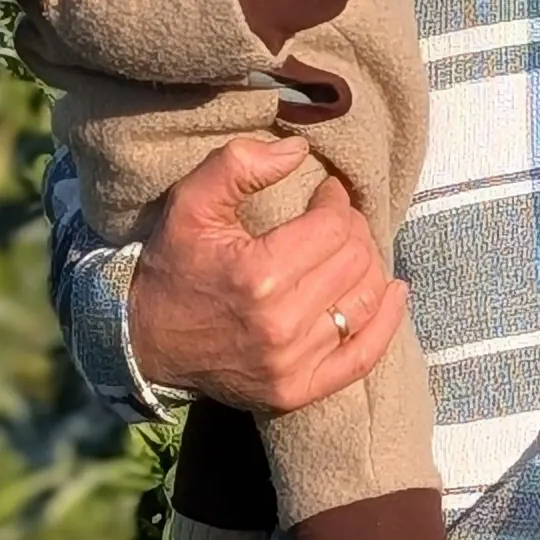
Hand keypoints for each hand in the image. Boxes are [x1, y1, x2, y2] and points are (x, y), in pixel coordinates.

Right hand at [125, 139, 397, 412]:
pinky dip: (387, 322)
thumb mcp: (189, 205)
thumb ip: (238, 166)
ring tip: (351, 252)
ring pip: (366, 301)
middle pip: (356, 261)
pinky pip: (363, 356)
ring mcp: (292, 364)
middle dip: (354, 231)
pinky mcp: (298, 390)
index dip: (337, 202)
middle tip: (336, 222)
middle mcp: (281, 324)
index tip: (326, 195)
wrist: (144, 342)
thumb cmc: (172, 267)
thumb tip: (299, 149)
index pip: (335, 227)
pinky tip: (394, 292)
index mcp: (258, 275)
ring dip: (369, 268)